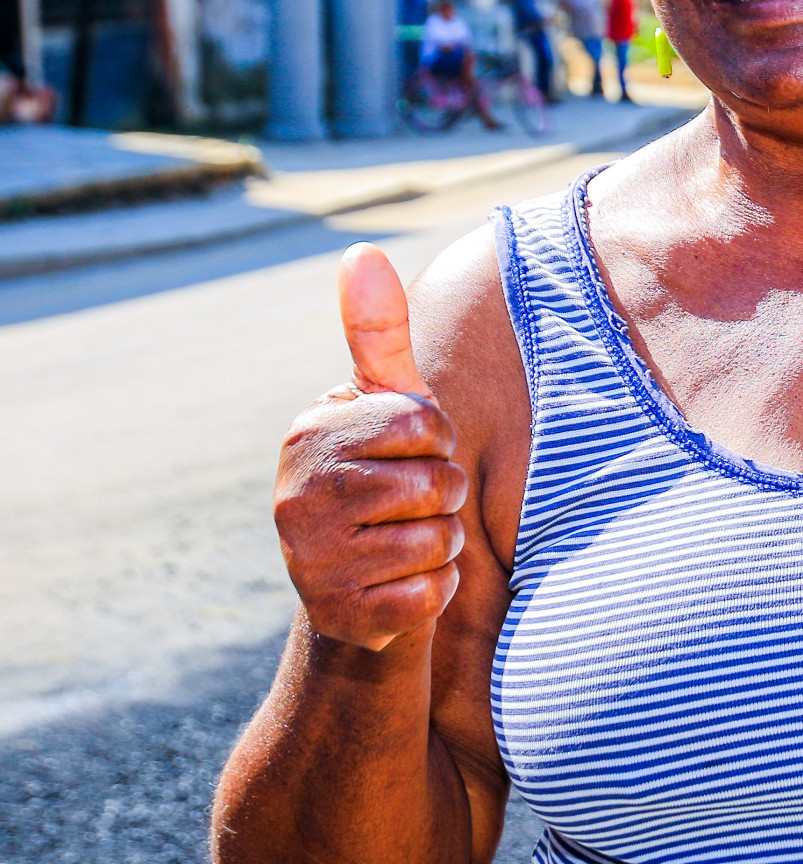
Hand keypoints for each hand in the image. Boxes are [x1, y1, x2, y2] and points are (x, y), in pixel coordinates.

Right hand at [272, 244, 467, 651]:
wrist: (359, 589)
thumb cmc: (385, 477)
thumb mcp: (385, 404)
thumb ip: (378, 331)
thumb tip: (359, 249)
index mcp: (310, 431)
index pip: (425, 422)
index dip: (437, 441)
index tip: (408, 455)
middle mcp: (296, 493)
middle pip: (437, 482)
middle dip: (444, 496)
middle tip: (409, 507)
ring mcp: (311, 559)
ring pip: (439, 538)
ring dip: (442, 544)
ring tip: (403, 544)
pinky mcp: (341, 614)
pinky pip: (433, 592)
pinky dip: (434, 591)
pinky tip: (399, 586)